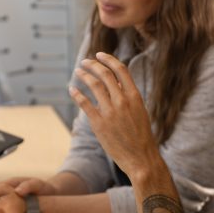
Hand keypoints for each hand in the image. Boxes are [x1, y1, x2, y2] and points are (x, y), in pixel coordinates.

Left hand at [69, 52, 160, 177]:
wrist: (141, 157)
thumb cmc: (140, 135)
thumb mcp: (139, 111)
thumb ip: (128, 96)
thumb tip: (116, 82)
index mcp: (134, 96)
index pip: (120, 69)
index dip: (108, 59)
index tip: (99, 55)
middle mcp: (122, 101)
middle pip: (104, 74)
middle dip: (92, 64)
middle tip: (85, 62)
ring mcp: (110, 112)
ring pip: (93, 85)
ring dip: (83, 75)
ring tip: (77, 72)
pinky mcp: (99, 123)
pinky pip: (84, 103)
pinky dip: (76, 93)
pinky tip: (72, 89)